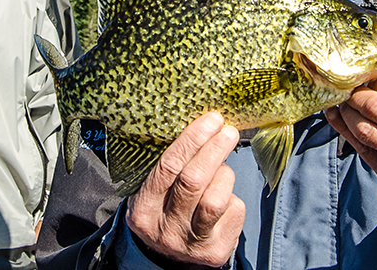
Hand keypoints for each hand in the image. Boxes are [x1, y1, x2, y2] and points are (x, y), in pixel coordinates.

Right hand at [125, 112, 244, 267]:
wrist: (171, 257)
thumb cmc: (166, 210)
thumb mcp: (155, 192)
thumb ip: (171, 167)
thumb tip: (203, 128)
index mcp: (144, 209)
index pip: (168, 167)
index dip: (192, 140)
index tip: (211, 121)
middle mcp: (165, 229)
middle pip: (194, 181)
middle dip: (214, 150)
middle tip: (227, 131)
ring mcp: (191, 243)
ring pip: (216, 198)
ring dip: (224, 175)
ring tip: (222, 170)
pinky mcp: (216, 252)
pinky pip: (233, 211)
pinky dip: (232, 198)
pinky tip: (224, 198)